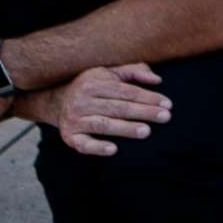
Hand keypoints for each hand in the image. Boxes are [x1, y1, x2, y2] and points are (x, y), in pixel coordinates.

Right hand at [45, 63, 171, 157]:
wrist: (55, 101)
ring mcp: (75, 119)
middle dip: (143, 112)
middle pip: (118, 107)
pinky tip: (113, 150)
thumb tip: (158, 79)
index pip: (126, 91)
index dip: (148, 97)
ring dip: (125, 129)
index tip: (168, 104)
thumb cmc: (92, 87)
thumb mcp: (109, 73)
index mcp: (94, 84)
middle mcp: (83, 101)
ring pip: (103, 125)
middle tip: (165, 117)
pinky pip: (83, 144)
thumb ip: (134, 72)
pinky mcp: (69, 136)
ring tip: (146, 131)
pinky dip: (97, 148)